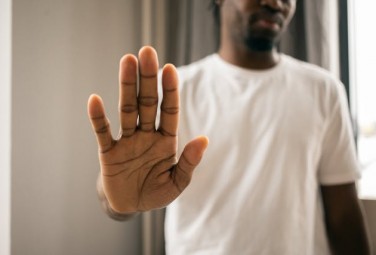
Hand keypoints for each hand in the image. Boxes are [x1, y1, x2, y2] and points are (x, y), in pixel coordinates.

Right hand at [88, 46, 207, 213]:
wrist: (131, 205)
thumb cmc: (156, 192)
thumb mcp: (176, 182)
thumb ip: (189, 162)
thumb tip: (204, 139)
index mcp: (165, 140)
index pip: (168, 110)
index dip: (169, 90)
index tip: (169, 69)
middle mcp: (146, 134)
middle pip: (147, 102)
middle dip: (147, 78)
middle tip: (147, 51)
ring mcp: (127, 141)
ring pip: (126, 110)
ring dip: (126, 86)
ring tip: (127, 61)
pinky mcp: (109, 153)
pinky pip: (102, 133)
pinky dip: (98, 118)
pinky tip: (94, 100)